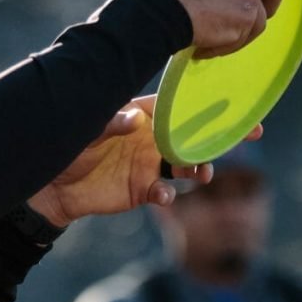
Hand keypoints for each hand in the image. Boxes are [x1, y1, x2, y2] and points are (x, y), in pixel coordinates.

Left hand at [27, 95, 259, 228]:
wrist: (51, 186)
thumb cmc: (67, 147)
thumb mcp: (86, 130)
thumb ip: (110, 123)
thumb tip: (135, 120)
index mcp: (142, 114)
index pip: (180, 106)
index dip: (207, 104)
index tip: (233, 104)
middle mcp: (151, 137)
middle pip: (194, 134)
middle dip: (222, 135)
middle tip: (250, 135)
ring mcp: (149, 165)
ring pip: (187, 165)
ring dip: (200, 169)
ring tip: (203, 175)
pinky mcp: (142, 190)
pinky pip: (165, 193)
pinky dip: (168, 195)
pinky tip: (163, 197)